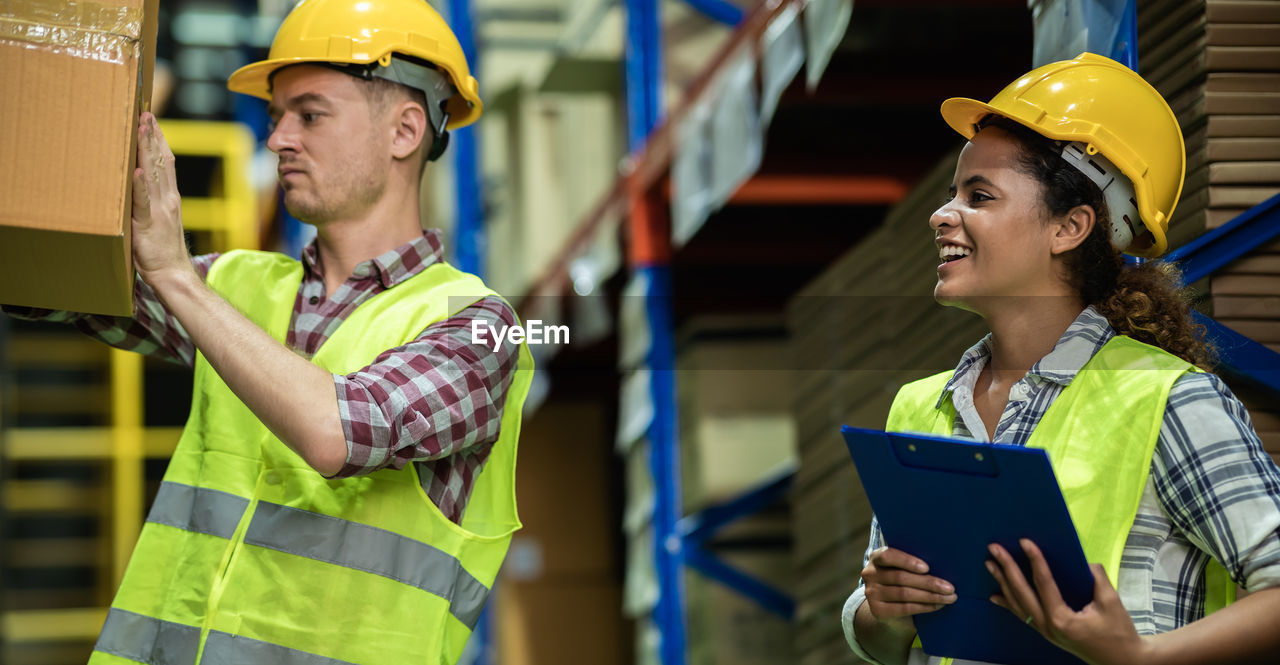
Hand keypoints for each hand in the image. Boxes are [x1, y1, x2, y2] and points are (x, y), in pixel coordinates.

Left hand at [131, 112, 192, 285]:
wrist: (173, 274)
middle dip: (152, 136)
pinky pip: (143, 201)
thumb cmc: (163, 251)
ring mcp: (159, 210)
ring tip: (141, 129)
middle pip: (161, 162)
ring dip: (146, 150)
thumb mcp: (161, 221)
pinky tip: (137, 170)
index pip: (167, 163)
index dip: (159, 139)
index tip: (151, 119)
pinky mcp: (148, 224)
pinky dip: (140, 185)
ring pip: (153, 174)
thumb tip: (140, 183)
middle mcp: (168, 200)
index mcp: (171, 198)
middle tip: (145, 113)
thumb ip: (152, 202)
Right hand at [862, 546, 957, 632]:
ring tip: (949, 597)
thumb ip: (914, 564)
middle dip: (928, 582)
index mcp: (876, 557)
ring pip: (905, 594)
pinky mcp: (878, 610)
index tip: (927, 568)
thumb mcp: (904, 568)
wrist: (889, 609)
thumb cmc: (904, 581)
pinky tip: (938, 605)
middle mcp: (870, 573)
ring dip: (930, 596)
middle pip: (901, 577)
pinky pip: (905, 608)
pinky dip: (924, 607)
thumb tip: (942, 562)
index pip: (888, 556)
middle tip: (950, 587)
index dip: (907, 561)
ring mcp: (872, 593)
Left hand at [987, 539, 1152, 664]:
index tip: (1024, 542)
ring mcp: (1045, 631)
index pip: (1043, 584)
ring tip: (990, 563)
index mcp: (1062, 619)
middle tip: (994, 548)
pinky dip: (1008, 604)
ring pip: (1018, 604)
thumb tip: (1083, 561)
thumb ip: (1096, 578)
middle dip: (1007, 568)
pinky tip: (995, 595)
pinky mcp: (1047, 633)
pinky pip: (1023, 616)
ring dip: (1003, 582)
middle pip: (1022, 593)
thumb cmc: (1119, 633)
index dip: (1034, 560)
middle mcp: (1048, 626)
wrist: (1123, 661)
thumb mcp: (1111, 602)